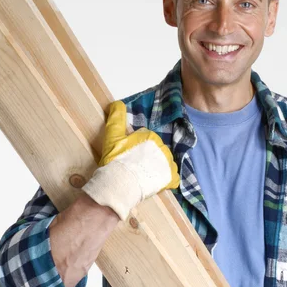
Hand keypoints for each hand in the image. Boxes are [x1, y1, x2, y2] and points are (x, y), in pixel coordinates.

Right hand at [82, 100, 179, 220]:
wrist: (120, 183)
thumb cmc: (116, 159)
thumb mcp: (112, 135)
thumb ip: (116, 117)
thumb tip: (117, 103)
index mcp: (151, 137)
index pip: (146, 140)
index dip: (136, 148)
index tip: (128, 155)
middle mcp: (163, 148)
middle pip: (156, 152)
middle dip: (147, 158)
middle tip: (134, 167)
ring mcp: (168, 164)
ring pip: (164, 163)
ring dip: (157, 168)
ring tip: (143, 176)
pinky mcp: (170, 179)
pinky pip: (173, 178)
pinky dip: (167, 180)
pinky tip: (157, 182)